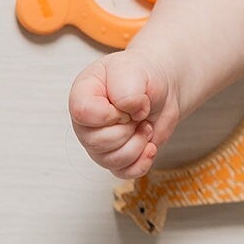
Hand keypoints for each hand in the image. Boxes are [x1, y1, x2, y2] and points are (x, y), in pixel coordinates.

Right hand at [69, 51, 180, 179]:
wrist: (161, 88)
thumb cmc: (142, 75)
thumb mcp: (135, 70)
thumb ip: (127, 90)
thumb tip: (130, 112)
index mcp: (82, 95)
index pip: (83, 113)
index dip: (110, 113)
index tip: (126, 104)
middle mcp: (86, 123)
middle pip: (97, 142)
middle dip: (127, 129)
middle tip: (139, 113)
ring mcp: (98, 143)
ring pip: (111, 161)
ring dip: (137, 144)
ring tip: (144, 125)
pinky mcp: (116, 158)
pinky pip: (124, 173)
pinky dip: (142, 162)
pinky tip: (150, 145)